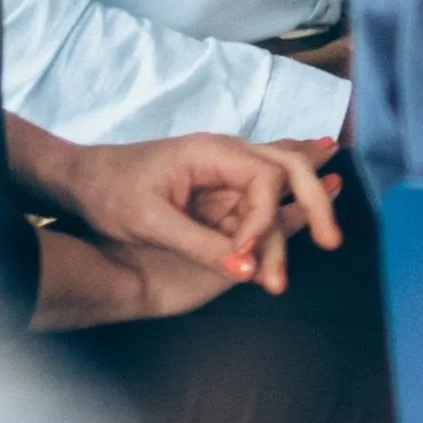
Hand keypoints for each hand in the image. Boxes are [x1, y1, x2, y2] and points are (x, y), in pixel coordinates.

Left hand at [27, 127, 335, 302]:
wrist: (80, 179)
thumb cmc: (109, 192)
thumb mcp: (148, 222)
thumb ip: (200, 245)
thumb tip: (247, 269)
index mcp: (212, 153)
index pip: (264, 182)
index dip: (263, 224)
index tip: (246, 259)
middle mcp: (226, 156)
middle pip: (286, 169)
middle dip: (314, 200)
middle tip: (332, 238)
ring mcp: (224, 170)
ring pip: (281, 175)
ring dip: (307, 196)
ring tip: (341, 190)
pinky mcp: (217, 187)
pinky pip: (265, 184)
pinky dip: (293, 186)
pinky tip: (321, 169)